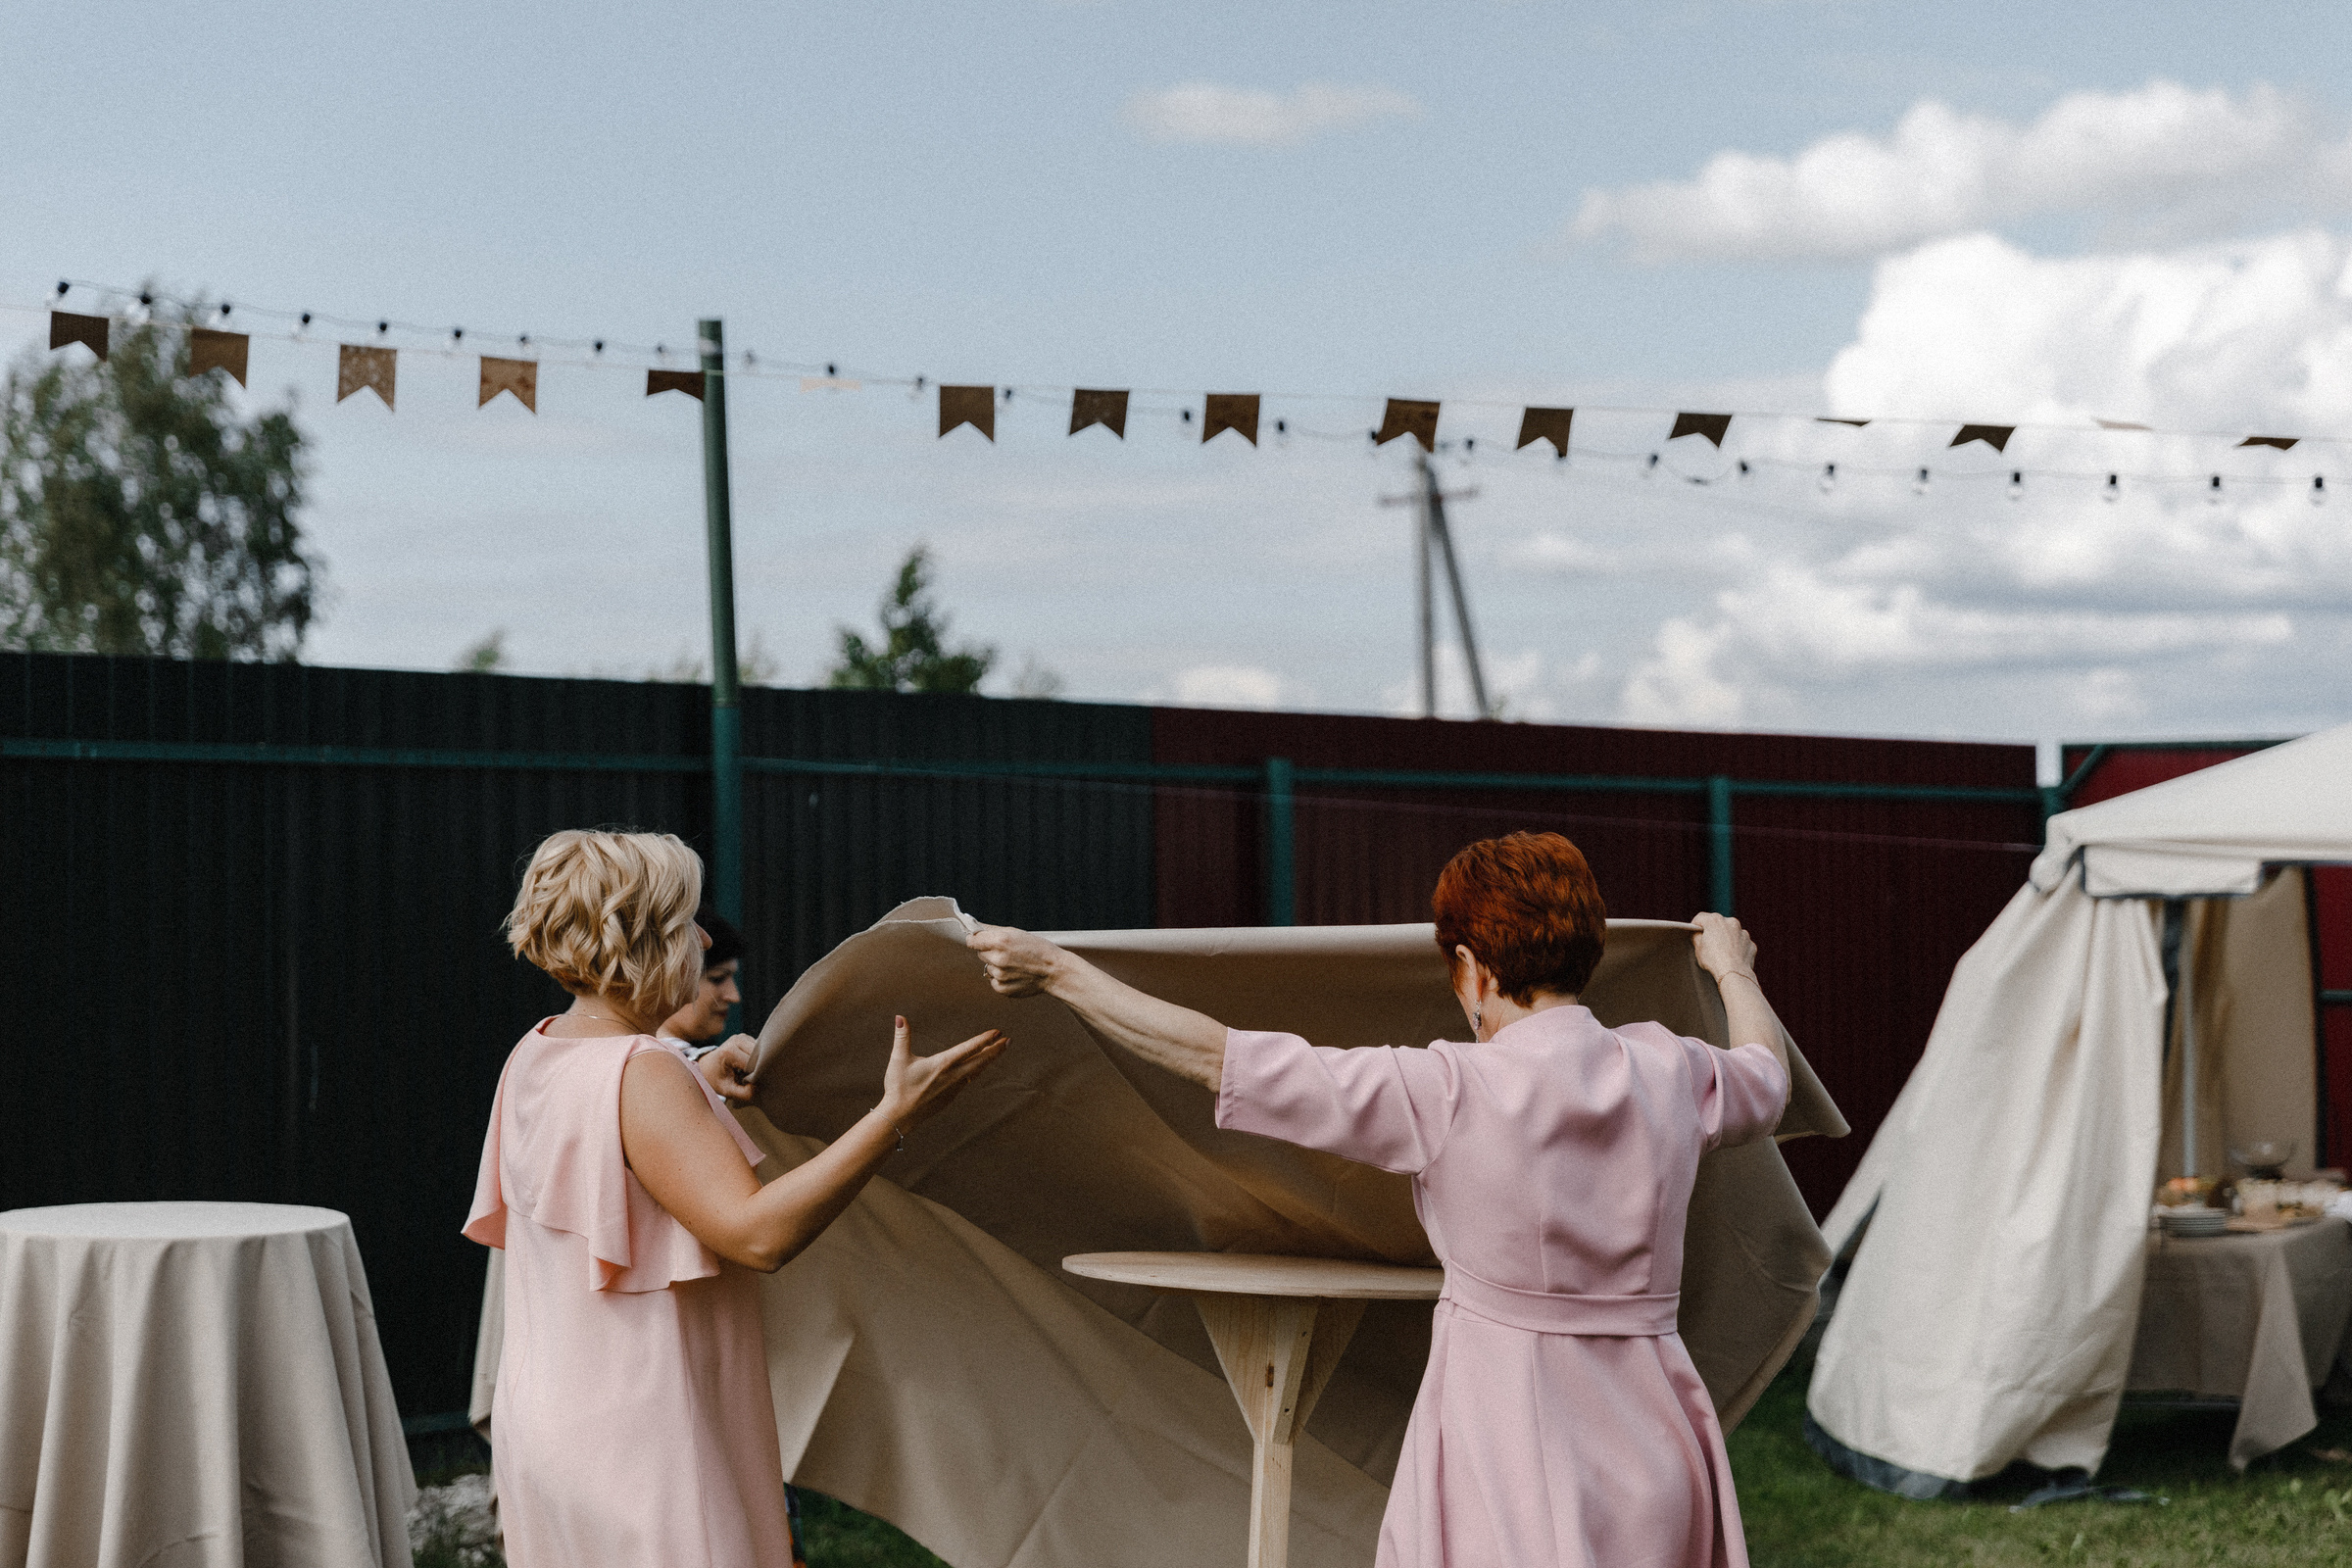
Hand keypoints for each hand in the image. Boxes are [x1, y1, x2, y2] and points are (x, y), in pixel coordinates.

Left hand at [695, 1035, 757, 1104]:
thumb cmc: (716, 1079)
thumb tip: (760, 1087)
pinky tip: (750, 1065)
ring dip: (759, 1063)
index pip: (753, 1064)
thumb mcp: (727, 1090)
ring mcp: (742, 1036)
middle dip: (758, 1068)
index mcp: (730, 1051)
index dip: (754, 1076)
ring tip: (748, 1072)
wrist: (707, 1066)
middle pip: (759, 1055)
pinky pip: (759, 1049)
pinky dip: (758, 1058)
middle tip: (750, 1078)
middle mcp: (737, 1039)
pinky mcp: (747, 1037)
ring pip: (761, 1051)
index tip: (747, 1083)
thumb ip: (744, 1093)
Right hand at [877, 1015, 1006, 1130]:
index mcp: (942, 1064)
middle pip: (980, 1061)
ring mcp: (953, 1088)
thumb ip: (902, 1036)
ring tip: (998, 1051)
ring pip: (976, 1071)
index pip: (969, 1049)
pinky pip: (968, 1081)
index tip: (997, 1032)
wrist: (900, 1116)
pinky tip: (978, 1068)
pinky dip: (976, 1071)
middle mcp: (952, 1076)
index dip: (984, 1039)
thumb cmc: (898, 1087)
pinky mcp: (951, 1097)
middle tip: (1008, 1040)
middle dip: (995, 1050)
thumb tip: (899, 1017)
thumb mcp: (898, 1059)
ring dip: (988, 1060)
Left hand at [966, 924, 1067, 996]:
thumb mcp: (1017, 933)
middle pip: (980, 953)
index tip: (980, 940)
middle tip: (1008, 952)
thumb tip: (975, 928)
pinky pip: (993, 980)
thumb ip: (993, 930)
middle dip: (990, 951)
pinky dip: (1001, 978)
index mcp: (1000, 941)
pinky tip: (1015, 974)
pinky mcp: (1002, 988)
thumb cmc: (1038, 949)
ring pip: (987, 967)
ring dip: (996, 965)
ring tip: (1014, 964)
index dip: (976, 939)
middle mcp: (998, 958)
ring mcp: (999, 975)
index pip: (972, 940)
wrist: (1053, 970)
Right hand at [1691, 912, 1757, 982]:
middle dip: (1713, 932)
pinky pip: (1742, 944)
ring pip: (1732, 933)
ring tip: (1721, 954)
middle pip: (1718, 924)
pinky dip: (1737, 949)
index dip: (1695, 926)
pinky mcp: (1751, 944)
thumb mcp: (1698, 948)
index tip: (1693, 934)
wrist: (1733, 975)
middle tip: (1707, 945)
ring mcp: (1743, 933)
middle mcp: (1731, 922)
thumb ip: (1696, 937)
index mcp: (1715, 920)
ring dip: (1727, 940)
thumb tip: (1698, 934)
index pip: (1701, 918)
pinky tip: (1732, 959)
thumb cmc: (1713, 961)